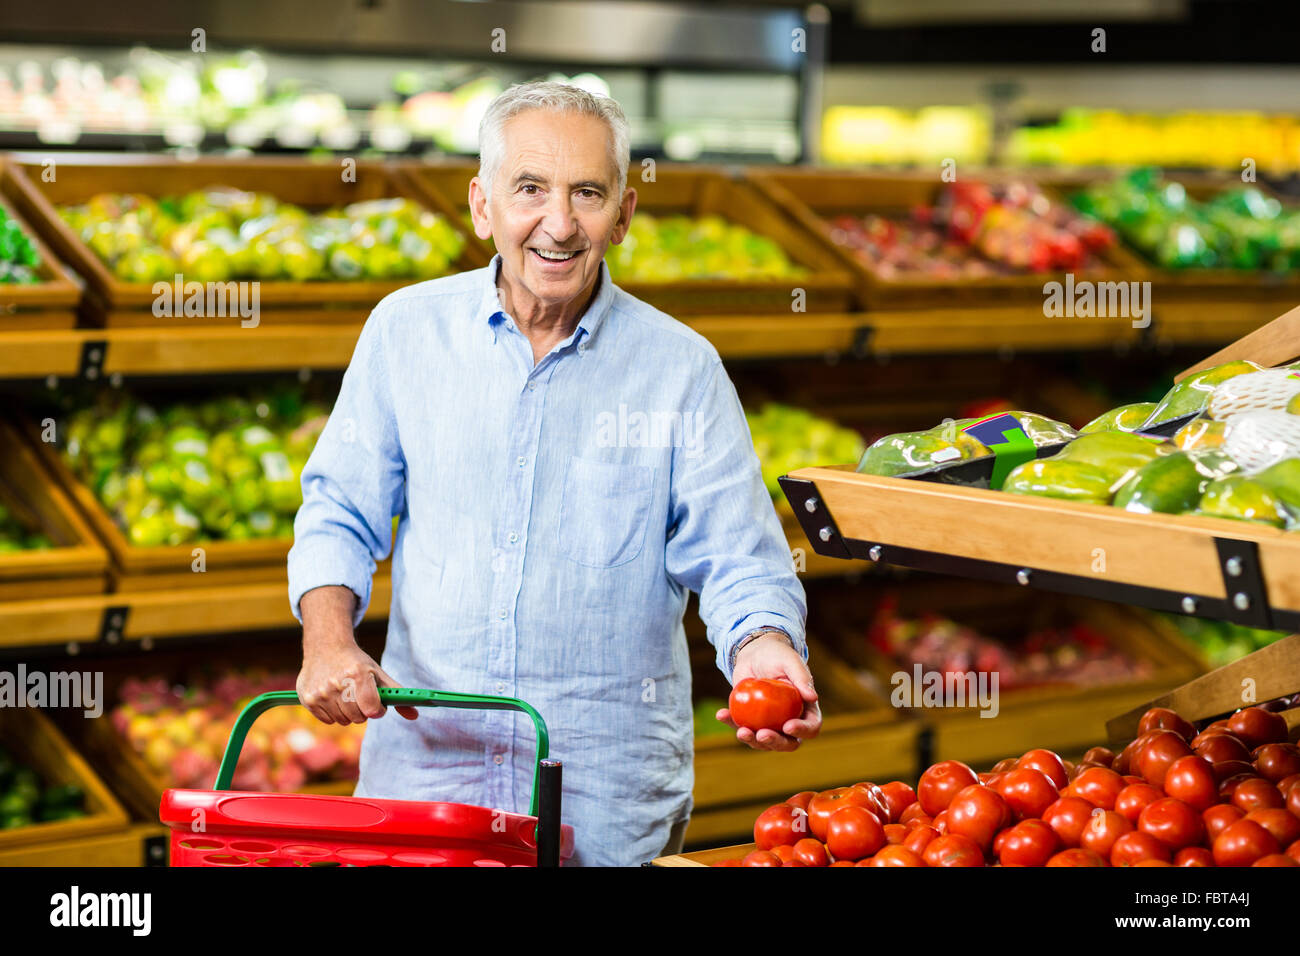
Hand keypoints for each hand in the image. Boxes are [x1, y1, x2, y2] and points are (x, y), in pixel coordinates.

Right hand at [297, 637, 418, 723]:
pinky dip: (333, 714)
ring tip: (346, 695)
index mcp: (358, 674)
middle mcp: (337, 683)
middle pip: (357, 718)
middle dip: (363, 711)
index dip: (377, 710)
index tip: (377, 705)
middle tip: (360, 697)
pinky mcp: (307, 699)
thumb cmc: (357, 663)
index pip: (372, 709)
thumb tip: (415, 716)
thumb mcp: (378, 673)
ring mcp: (320, 692)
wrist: (326, 647)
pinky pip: (327, 720)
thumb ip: (397, 694)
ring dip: (348, 713)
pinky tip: (333, 697)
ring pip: (342, 721)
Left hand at [716, 633, 820, 751]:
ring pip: (763, 742)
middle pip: (788, 742)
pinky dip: (731, 723)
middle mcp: (790, 721)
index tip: (788, 726)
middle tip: (762, 735)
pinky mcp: (750, 721)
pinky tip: (721, 715)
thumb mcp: (790, 661)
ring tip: (741, 731)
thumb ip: (802, 677)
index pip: (811, 726)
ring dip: (752, 740)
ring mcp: (769, 724)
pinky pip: (741, 727)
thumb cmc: (778, 656)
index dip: (802, 731)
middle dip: (775, 742)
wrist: (755, 654)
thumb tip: (813, 697)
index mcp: (806, 710)